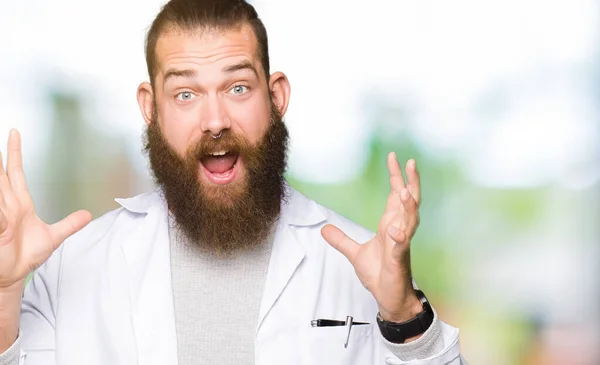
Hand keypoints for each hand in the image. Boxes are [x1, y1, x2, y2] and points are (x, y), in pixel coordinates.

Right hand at [0, 129, 91, 288]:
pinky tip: (4, 208)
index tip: (14, 133)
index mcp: (19, 203)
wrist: (12, 276)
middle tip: (2, 136)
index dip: (15, 152)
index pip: (15, 172)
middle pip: (1, 174)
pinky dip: (1, 209)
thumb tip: (88, 215)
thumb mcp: (54, 237)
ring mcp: (0, 215)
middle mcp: (6, 205)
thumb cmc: (25, 256)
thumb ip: (70, 224)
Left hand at [321, 152, 422, 325]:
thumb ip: (341, 239)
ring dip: (408, 206)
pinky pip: (400, 247)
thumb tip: (324, 229)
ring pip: (409, 221)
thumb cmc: (380, 274)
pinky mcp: (398, 261)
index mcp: (391, 225)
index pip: (396, 196)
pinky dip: (399, 238)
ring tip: (405, 190)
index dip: (397, 177)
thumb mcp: (355, 253)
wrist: (389, 297)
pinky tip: (396, 231)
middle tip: (410, 162)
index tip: (394, 158)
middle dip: (411, 182)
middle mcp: (399, 231)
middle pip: (409, 201)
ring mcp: (401, 245)